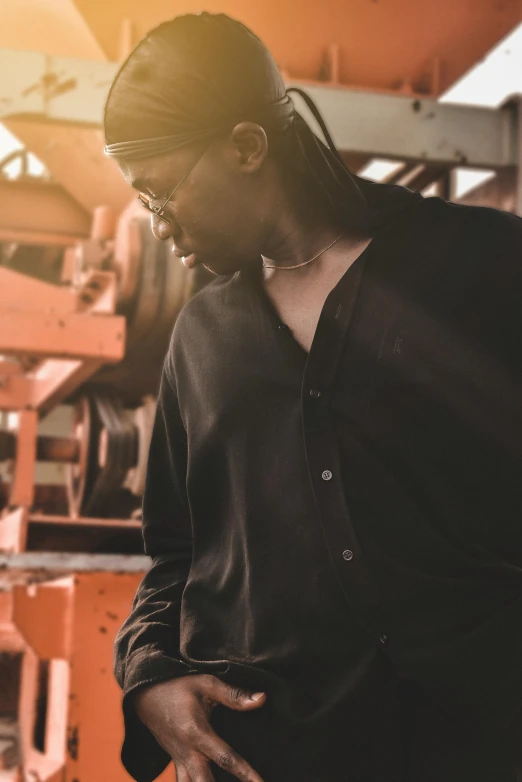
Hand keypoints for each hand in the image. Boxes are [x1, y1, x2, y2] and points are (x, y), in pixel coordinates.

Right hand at [134, 674, 266, 781]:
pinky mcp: (176, 762)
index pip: (225, 758)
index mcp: (197, 732)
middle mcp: (187, 752)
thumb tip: (262, 699)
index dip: (246, 773)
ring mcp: (179, 760)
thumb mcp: (207, 684)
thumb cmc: (179, 686)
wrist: (147, 694)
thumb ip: (234, 695)